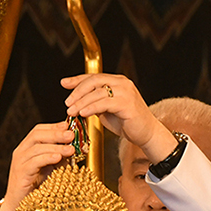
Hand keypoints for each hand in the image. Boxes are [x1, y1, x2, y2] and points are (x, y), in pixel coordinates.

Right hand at [0, 122, 77, 210]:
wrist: (20, 206)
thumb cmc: (36, 188)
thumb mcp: (51, 168)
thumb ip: (60, 157)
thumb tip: (76, 147)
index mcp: (28, 148)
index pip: (39, 130)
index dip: (54, 126)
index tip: (69, 126)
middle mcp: (21, 152)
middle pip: (37, 134)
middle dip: (56, 133)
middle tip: (71, 135)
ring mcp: (19, 162)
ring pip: (37, 147)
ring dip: (56, 146)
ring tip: (70, 148)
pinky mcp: (20, 173)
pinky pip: (34, 162)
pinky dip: (47, 157)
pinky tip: (58, 158)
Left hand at [61, 73, 176, 161]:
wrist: (146, 134)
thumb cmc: (126, 123)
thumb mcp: (106, 110)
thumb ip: (94, 102)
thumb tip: (76, 101)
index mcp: (117, 81)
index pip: (93, 76)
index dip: (77, 79)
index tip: (64, 83)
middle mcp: (122, 83)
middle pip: (94, 81)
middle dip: (77, 91)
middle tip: (67, 102)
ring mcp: (126, 92)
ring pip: (97, 92)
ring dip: (82, 102)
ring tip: (71, 111)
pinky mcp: (127, 103)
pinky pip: (104, 103)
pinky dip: (91, 108)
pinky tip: (83, 113)